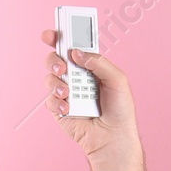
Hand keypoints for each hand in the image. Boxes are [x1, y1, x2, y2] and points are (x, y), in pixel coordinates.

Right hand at [41, 29, 140, 163]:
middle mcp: (76, 77)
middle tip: (62, 66)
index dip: (61, 37)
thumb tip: (77, 53)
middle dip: (53, 59)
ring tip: (68, 92)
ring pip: (50, 78)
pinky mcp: (59, 109)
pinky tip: (69, 108)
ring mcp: (66, 92)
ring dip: (56, 82)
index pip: (73, 47)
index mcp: (90, 67)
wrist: (113, 138)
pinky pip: (50, 99)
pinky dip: (57, 102)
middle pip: (55, 59)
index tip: (52, 32)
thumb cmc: (120, 109)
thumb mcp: (117, 79)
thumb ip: (98, 62)